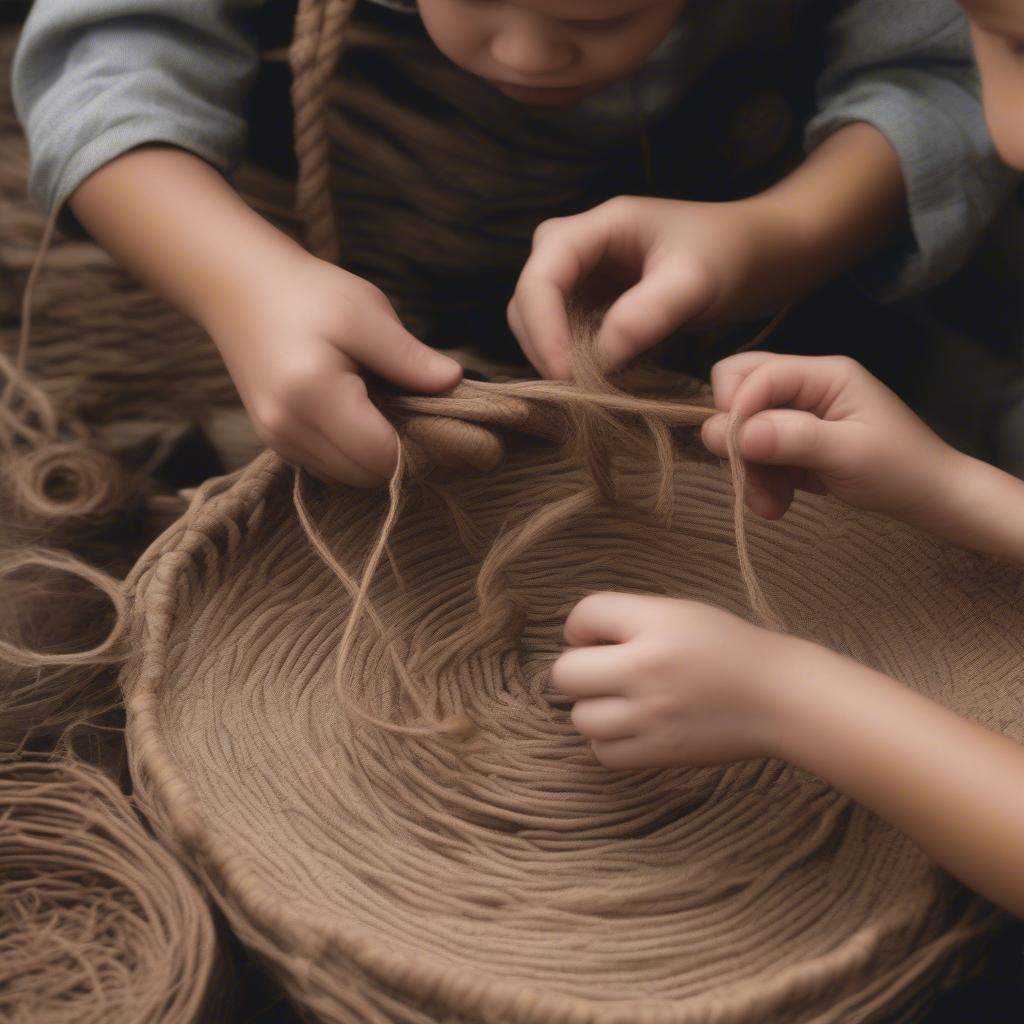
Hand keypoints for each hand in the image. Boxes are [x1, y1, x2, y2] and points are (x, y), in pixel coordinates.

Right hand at [210, 254, 462, 484]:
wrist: (237, 286)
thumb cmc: (307, 293)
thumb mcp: (366, 313)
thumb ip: (409, 357)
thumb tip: (454, 383)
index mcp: (313, 395)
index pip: (383, 456)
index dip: (423, 450)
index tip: (454, 430)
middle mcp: (288, 428)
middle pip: (368, 475)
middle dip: (405, 457)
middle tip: (432, 422)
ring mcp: (277, 438)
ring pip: (349, 477)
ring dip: (379, 458)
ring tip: (398, 414)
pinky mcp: (275, 439)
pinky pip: (329, 465)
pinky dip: (355, 452)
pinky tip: (368, 417)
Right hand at [508, 195, 795, 378]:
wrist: (765, 256)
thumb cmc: (735, 255)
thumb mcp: (697, 281)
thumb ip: (648, 314)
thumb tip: (601, 357)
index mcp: (598, 226)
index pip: (540, 275)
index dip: (542, 326)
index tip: (566, 374)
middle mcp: (581, 248)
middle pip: (528, 298)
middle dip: (544, 345)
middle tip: (577, 390)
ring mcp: (586, 277)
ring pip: (541, 320)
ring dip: (556, 356)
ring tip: (591, 387)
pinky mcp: (597, 304)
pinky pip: (567, 335)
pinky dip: (575, 361)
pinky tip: (602, 380)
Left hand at [551, 592, 808, 769]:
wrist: (780, 696)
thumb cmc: (727, 648)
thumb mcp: (679, 613)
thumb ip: (626, 619)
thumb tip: (574, 640)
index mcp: (655, 624)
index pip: (581, 615)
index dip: (582, 626)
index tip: (603, 636)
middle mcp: (647, 668)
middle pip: (565, 673)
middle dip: (579, 669)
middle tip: (606, 671)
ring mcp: (651, 715)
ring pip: (580, 717)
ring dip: (594, 708)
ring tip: (623, 700)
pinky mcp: (660, 752)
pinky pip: (603, 752)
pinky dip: (609, 741)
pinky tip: (632, 726)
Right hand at [700, 352, 959, 522]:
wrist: (929, 499)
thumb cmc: (900, 469)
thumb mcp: (849, 453)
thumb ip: (793, 438)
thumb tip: (737, 433)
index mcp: (823, 375)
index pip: (756, 373)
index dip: (737, 407)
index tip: (737, 449)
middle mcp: (805, 388)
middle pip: (738, 390)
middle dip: (735, 435)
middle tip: (745, 471)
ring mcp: (797, 417)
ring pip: (742, 431)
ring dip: (748, 470)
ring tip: (770, 504)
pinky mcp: (792, 446)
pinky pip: (755, 457)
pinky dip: (759, 483)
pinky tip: (777, 505)